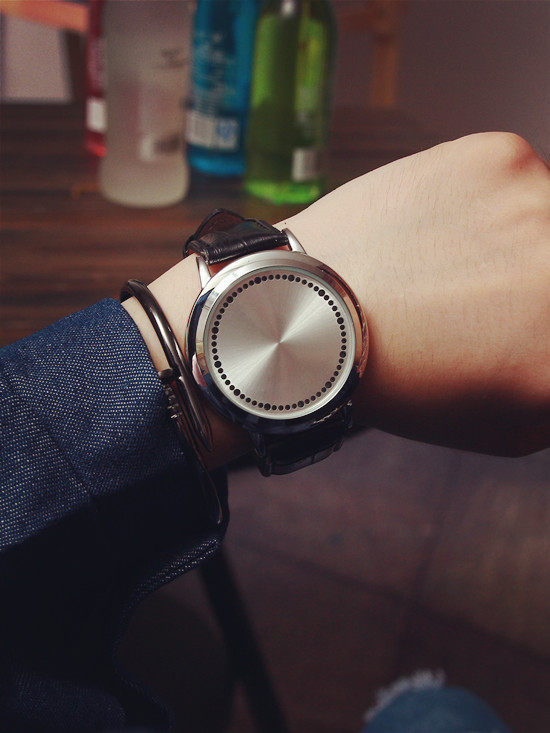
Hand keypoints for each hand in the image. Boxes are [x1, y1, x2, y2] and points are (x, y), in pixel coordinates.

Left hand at [281, 132, 549, 454]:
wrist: (305, 312)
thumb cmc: (397, 378)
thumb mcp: (506, 424)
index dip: (542, 330)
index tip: (529, 325)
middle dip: (537, 290)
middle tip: (498, 298)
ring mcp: (540, 204)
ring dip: (531, 244)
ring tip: (462, 268)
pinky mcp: (503, 155)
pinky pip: (526, 181)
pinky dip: (498, 205)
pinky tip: (442, 231)